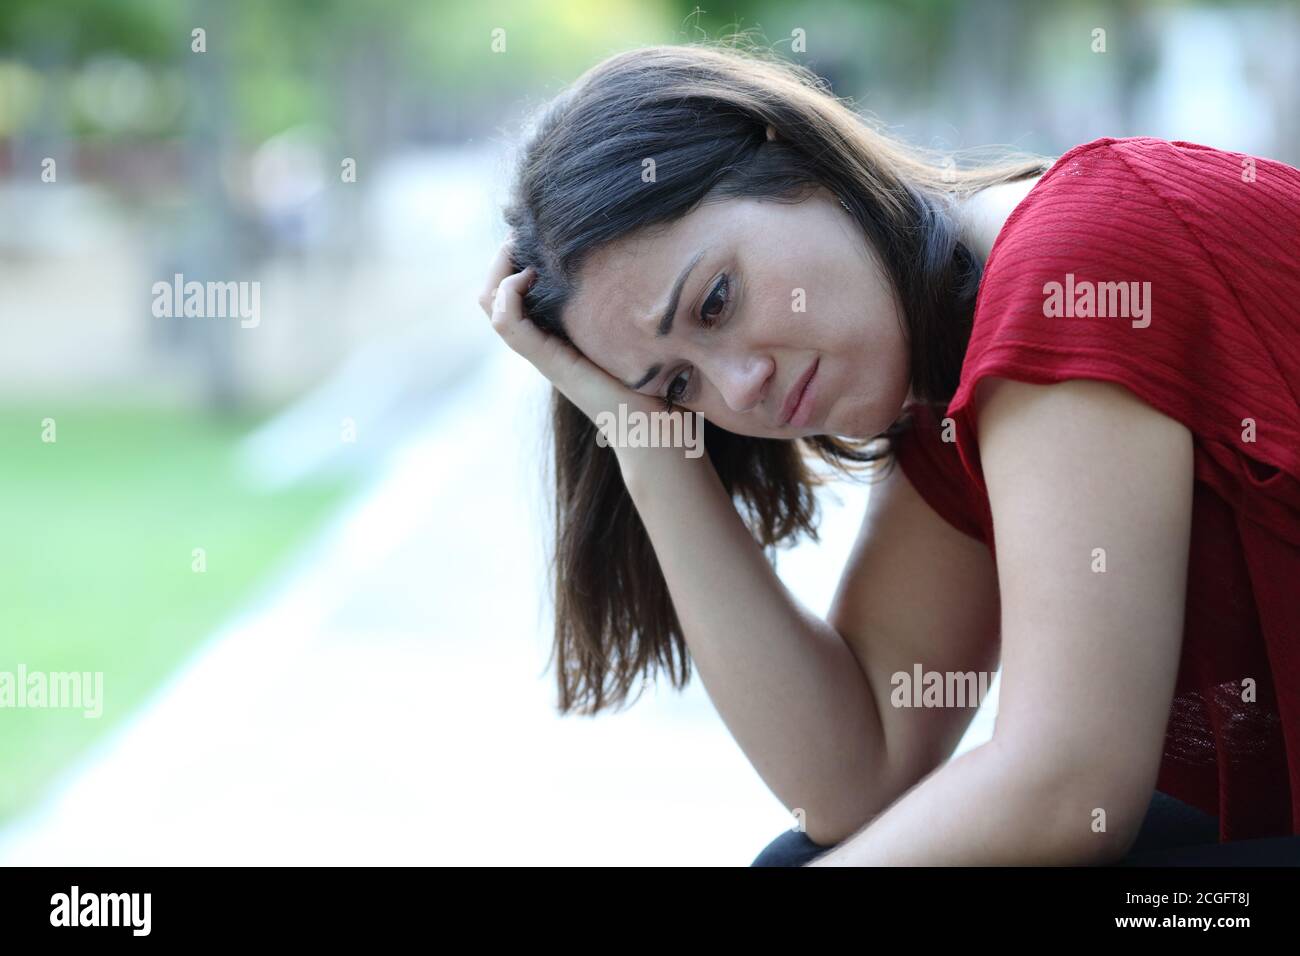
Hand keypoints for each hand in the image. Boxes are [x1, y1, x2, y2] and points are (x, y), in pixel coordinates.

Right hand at [478, 237, 680, 429]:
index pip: (510, 290)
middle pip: (491, 295)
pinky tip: (529, 276)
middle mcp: (542, 342)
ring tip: (520, 250)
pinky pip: (508, 324)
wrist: (656, 432)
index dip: (512, 257)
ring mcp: (543, 353)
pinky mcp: (551, 363)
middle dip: (500, 258)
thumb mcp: (636, 331)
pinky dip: (508, 295)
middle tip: (521, 233)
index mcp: (556, 334)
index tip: (532, 230)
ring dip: (499, 271)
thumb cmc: (655, 384)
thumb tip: (644, 262)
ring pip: (491, 305)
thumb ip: (628, 303)